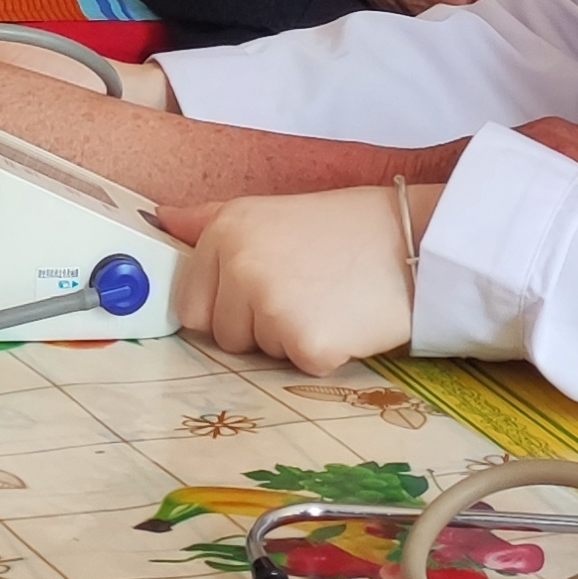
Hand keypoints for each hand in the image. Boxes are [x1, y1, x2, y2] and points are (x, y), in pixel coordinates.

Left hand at [159, 186, 416, 375]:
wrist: (416, 239)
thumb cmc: (347, 228)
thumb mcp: (270, 212)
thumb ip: (209, 222)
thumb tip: (161, 219)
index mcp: (225, 231)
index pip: (191, 304)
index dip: (227, 305)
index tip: (266, 287)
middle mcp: (240, 265)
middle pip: (223, 336)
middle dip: (257, 326)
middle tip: (305, 291)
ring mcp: (271, 306)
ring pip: (259, 354)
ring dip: (290, 338)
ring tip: (329, 299)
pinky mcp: (306, 344)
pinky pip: (298, 367)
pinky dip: (324, 354)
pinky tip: (347, 320)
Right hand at [334, 0, 489, 12]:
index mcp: (463, 3)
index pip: (496, 14)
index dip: (504, 4)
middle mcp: (446, 21)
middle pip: (476, 22)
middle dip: (485, 13)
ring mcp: (428, 25)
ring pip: (456, 25)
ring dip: (464, 17)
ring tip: (465, 0)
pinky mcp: (413, 24)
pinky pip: (436, 26)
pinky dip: (443, 18)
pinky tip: (443, 5)